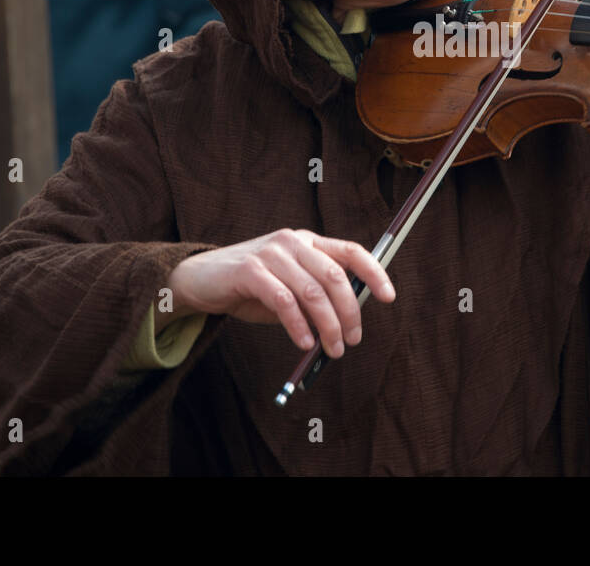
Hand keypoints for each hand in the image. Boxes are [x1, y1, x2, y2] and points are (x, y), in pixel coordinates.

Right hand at [160, 228, 395, 358]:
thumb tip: (350, 320)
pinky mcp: (249, 271)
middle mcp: (293, 241)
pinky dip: (298, 326)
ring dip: (328, 325)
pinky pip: (284, 301)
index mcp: (308, 242)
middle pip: (335, 276)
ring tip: (333, 349)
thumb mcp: (290, 287)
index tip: (389, 297)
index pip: (351, 251)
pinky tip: (304, 342)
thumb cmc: (251, 287)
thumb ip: (316, 295)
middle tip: (353, 340)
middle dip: (350, 312)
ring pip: (312, 291)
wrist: (200, 280)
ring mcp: (271, 253)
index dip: (374, 273)